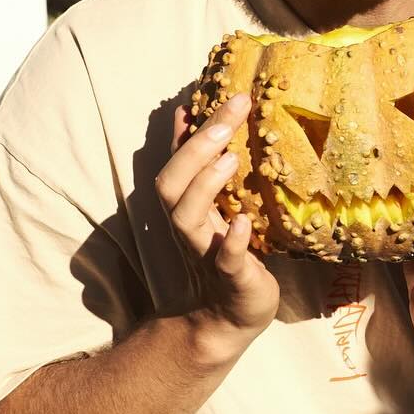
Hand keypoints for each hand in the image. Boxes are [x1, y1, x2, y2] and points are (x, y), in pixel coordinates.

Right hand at [157, 92, 279, 357]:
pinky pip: (224, 260)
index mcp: (189, 208)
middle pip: (172, 184)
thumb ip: (204, 169)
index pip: (178, 162)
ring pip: (186, 217)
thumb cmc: (229, 257)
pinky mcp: (232, 278)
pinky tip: (241, 225)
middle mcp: (190, 228)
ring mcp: (207, 253)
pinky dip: (230, 242)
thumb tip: (190, 116)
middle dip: (195, 147)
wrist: (228, 320)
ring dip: (205, 185)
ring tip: (230, 158)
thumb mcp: (218, 209)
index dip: (186, 131)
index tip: (202, 93)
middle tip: (229, 114)